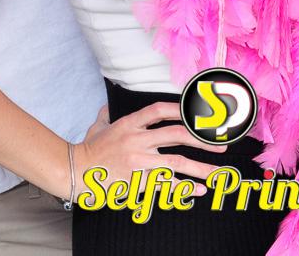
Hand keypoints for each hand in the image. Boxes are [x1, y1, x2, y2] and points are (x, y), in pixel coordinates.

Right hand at [73, 102, 224, 198]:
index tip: (198, 113)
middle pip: (177, 134)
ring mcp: (139, 160)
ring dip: (201, 168)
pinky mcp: (139, 179)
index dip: (181, 109)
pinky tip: (199, 191)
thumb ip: (106, 116)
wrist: (78, 171)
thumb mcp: (97, 127)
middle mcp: (137, 139)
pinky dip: (185, 189)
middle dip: (202, 139)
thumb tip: (107, 107)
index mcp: (128, 124)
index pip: (159, 110)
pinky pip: (167, 184)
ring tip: (219, 173)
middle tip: (221, 144)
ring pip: (178, 162)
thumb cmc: (88, 149)